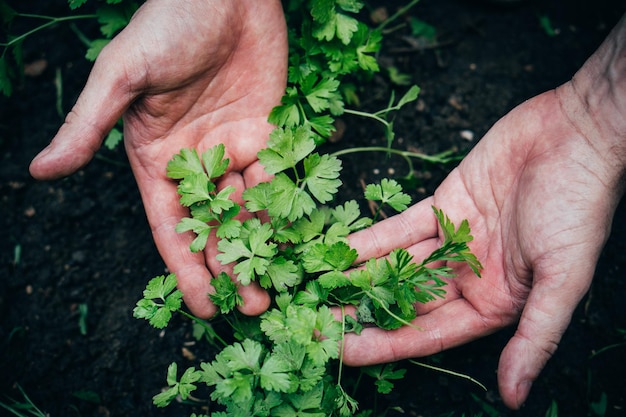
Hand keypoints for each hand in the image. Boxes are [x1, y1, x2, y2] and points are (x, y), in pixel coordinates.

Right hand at [29, 0, 287, 317]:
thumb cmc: (166, 23)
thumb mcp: (121, 74)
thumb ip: (90, 125)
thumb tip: (41, 170)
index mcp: (156, 159)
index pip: (170, 225)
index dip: (184, 267)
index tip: (201, 307)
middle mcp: (195, 162)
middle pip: (213, 227)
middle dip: (229, 269)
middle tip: (251, 307)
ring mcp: (234, 151)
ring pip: (249, 211)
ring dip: (261, 250)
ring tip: (276, 287)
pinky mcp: (269, 135)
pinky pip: (279, 180)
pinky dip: (286, 211)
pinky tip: (296, 242)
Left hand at [342, 85, 623, 408]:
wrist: (576, 135)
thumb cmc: (578, 208)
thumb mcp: (564, 278)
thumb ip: (535, 336)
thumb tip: (513, 397)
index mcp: (495, 302)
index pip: (431, 333)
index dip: (387, 344)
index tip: (345, 351)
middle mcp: (469, 276)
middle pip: (406, 301)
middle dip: (363, 312)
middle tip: (316, 320)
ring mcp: (453, 241)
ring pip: (397, 265)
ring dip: (359, 276)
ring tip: (317, 288)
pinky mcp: (442, 205)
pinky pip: (399, 228)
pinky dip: (370, 240)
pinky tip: (339, 251)